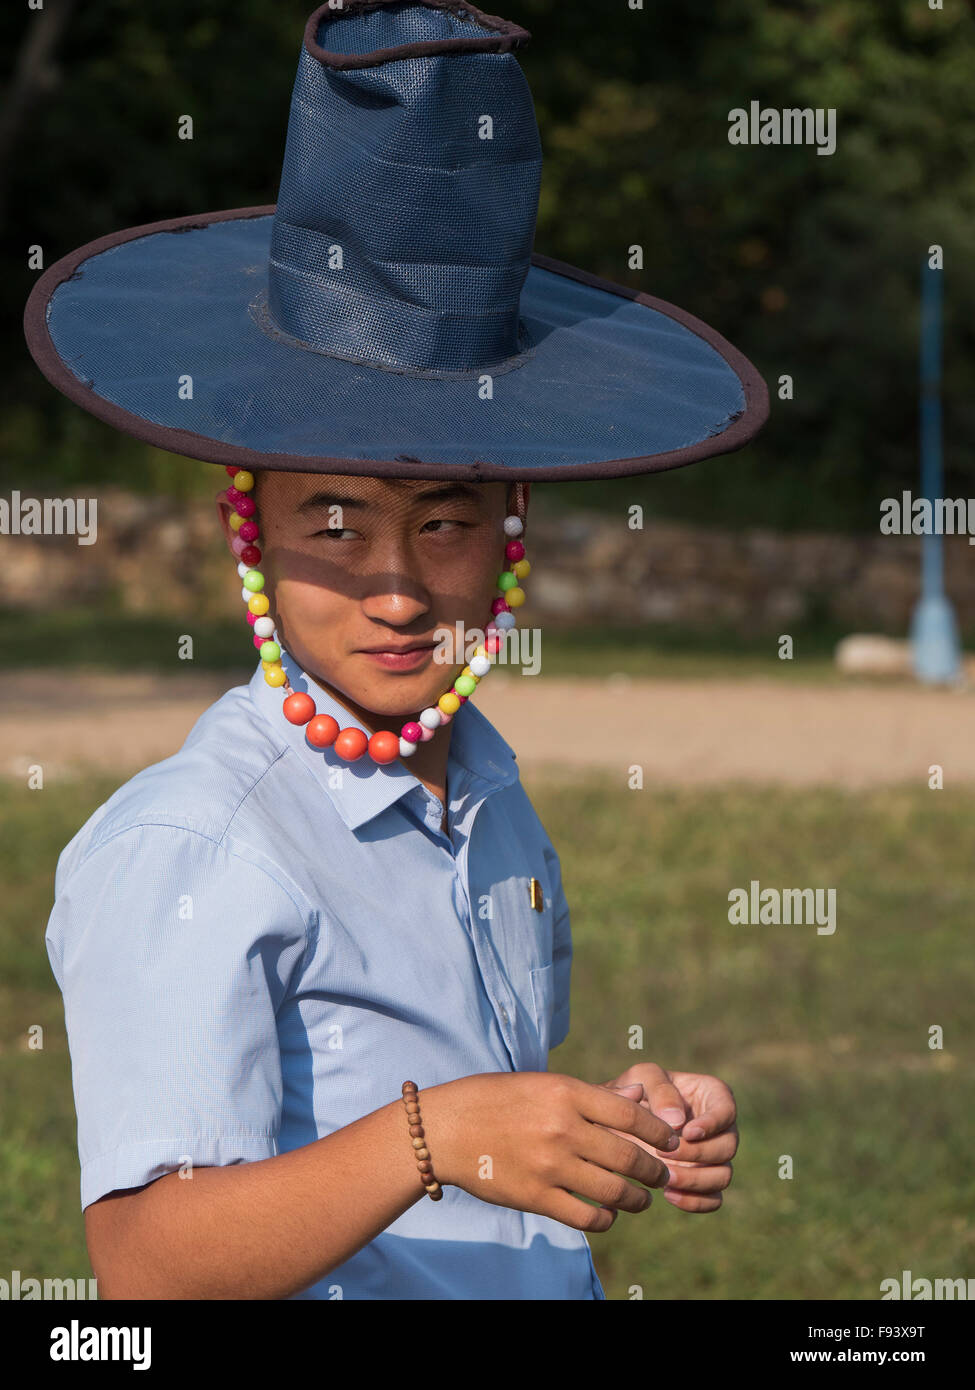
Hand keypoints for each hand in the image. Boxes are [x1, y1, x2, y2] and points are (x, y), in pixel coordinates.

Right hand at [420, 1070, 682, 1232]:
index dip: (659, 1131)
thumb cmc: (495, 1099)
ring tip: (641, 1199)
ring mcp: (550, 1164)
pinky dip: (604, 1219)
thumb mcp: (542, 1083)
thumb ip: (589, 1095)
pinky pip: (585, 1216)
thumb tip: (637, 1098)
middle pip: (629, 1156)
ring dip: (636, 1199)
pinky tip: (607, 1214)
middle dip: (654, 1170)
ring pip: (613, 1190)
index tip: (671, 1140)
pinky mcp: (536, 1196)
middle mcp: (563, 1128)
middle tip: (661, 1174)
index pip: (631, 1115)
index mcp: (566, 1093)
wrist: (446, 1129)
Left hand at [599, 1063, 737, 1211]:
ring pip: (723, 1176)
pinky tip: (668, 1194)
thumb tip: (677, 1122)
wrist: (619, 1120)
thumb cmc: (636, 1090)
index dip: (712, 1124)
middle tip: (664, 1154)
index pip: (727, 1110)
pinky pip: (713, 1199)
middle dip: (697, 1154)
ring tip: (664, 1178)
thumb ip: (661, 1090)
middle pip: (728, 1147)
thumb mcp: (644, 1077)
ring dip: (695, 1180)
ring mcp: (714, 1156)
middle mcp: (720, 1127)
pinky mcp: (704, 1181)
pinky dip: (695, 1201)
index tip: (687, 1132)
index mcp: (713, 1095)